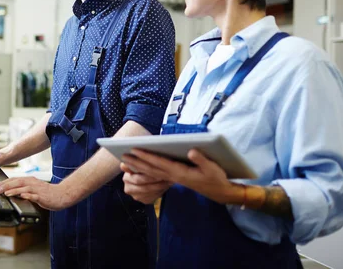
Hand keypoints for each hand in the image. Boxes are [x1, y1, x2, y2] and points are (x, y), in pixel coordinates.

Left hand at [0, 177, 72, 210]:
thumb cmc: (48, 193)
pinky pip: (33, 195)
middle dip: (5, 185)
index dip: (5, 182)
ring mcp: (37, 189)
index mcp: (30, 181)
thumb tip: (13, 193)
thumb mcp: (34, 190)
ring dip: (13, 190)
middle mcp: (33, 183)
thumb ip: (25, 190)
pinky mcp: (42, 196)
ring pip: (23, 188)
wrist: (62, 194)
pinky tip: (20, 196)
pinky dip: (26, 195)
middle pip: (17, 182)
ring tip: (4, 193)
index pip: (15, 180)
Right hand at [121, 162, 172, 203]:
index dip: (149, 176)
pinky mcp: (144, 201)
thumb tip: (122, 165)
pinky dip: (161, 191)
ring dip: (161, 187)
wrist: (142, 180)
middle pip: (145, 188)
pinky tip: (166, 186)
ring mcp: (136, 197)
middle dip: (157, 182)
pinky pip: (154, 197)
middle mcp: (129, 190)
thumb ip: (131, 165)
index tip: (159, 172)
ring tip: (169, 180)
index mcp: (126, 179)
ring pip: (151, 193)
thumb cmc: (140, 170)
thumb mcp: (135, 166)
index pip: (138, 179)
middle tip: (167, 177)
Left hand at [122, 149, 240, 204]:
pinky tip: (138, 167)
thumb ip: (201, 159)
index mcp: (180, 172)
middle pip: (151, 169)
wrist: (220, 192)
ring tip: (125, 160)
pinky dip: (145, 170)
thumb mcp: (212, 168)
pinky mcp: (174, 178)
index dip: (146, 156)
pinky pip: (156, 175)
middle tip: (122, 154)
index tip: (135, 149)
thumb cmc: (216, 178)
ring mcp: (173, 178)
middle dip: (136, 162)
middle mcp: (173, 176)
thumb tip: (191, 151)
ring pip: (151, 172)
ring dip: (137, 167)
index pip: (159, 163)